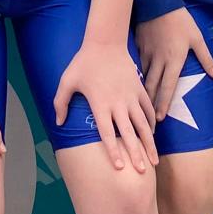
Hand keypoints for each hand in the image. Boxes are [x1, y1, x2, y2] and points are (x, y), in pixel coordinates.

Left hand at [53, 43, 156, 172]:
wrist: (105, 41)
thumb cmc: (84, 62)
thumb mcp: (67, 80)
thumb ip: (61, 102)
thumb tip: (58, 123)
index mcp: (100, 103)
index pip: (107, 133)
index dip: (114, 151)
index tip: (120, 167)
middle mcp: (117, 103)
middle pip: (129, 133)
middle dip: (136, 153)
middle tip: (141, 172)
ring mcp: (130, 96)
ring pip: (143, 124)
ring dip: (149, 143)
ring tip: (154, 161)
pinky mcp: (139, 88)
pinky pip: (147, 108)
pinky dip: (151, 122)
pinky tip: (153, 134)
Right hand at [135, 8, 212, 122]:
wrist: (158, 2)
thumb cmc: (180, 21)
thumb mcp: (197, 38)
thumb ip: (206, 58)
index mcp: (174, 61)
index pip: (168, 87)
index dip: (164, 103)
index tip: (160, 118)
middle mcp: (158, 61)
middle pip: (153, 86)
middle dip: (150, 103)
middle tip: (148, 119)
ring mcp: (146, 53)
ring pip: (143, 76)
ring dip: (142, 91)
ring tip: (141, 105)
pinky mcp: (139, 45)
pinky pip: (138, 63)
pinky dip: (137, 74)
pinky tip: (134, 82)